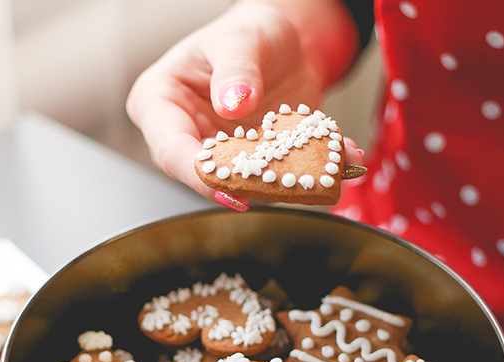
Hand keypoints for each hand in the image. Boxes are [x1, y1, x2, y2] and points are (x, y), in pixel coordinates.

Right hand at [126, 0, 359, 210]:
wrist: (289, 38)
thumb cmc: (252, 30)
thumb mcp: (241, 39)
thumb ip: (236, 70)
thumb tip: (233, 104)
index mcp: (160, 102)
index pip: (170, 149)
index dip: (197, 173)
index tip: (227, 186)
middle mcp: (187, 133)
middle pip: (207, 174)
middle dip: (247, 186)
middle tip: (284, 187)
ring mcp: (223, 152)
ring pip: (247, 182)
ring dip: (287, 182)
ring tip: (325, 172)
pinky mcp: (257, 162)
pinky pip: (281, 174)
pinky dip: (313, 169)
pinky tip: (343, 156)